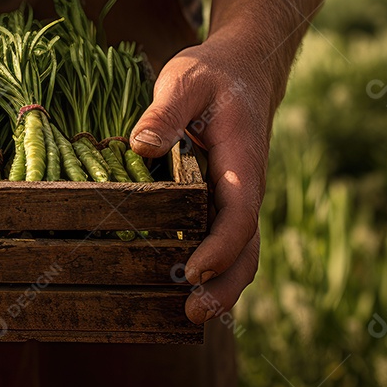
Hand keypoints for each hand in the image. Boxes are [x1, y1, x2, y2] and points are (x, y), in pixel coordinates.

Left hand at [129, 33, 272, 324]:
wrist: (243, 70)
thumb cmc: (212, 74)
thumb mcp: (185, 80)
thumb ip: (164, 111)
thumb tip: (141, 145)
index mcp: (241, 162)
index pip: (239, 214)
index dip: (220, 247)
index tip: (195, 272)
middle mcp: (244, 187)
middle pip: (246, 247)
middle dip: (225, 286)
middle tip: (192, 315)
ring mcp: (236, 197)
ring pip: (238, 251)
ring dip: (221, 286)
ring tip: (189, 316)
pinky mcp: (223, 200)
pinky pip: (223, 240)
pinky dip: (212, 268)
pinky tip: (183, 286)